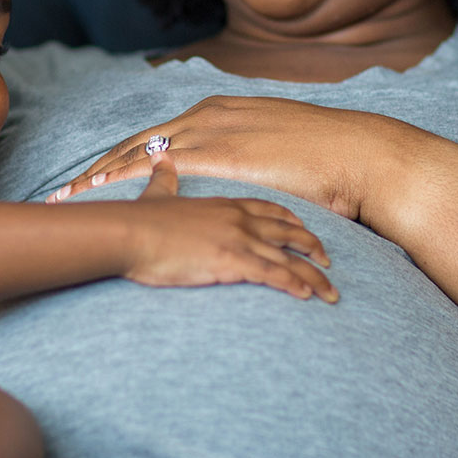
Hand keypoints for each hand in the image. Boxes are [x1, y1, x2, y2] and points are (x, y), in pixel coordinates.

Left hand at [48, 95, 412, 220]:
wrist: (359, 155)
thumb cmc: (327, 160)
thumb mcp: (277, 148)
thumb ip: (249, 156)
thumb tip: (239, 175)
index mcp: (219, 111)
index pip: (158, 137)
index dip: (123, 158)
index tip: (95, 177)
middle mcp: (207, 114)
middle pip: (137, 143)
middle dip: (99, 167)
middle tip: (66, 190)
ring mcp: (211, 131)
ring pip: (137, 153)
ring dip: (100, 176)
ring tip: (69, 197)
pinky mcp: (219, 154)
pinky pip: (157, 168)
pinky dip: (124, 180)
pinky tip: (102, 195)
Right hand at [113, 157, 338, 301]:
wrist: (127, 233)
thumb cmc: (138, 219)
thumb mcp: (158, 194)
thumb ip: (165, 178)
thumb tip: (161, 161)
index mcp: (224, 203)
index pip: (269, 208)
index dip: (291, 220)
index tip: (305, 229)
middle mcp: (238, 218)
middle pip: (288, 231)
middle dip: (313, 247)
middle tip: (330, 261)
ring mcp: (238, 238)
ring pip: (288, 257)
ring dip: (313, 276)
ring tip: (330, 292)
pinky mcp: (232, 260)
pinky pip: (273, 274)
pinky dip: (294, 285)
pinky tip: (307, 296)